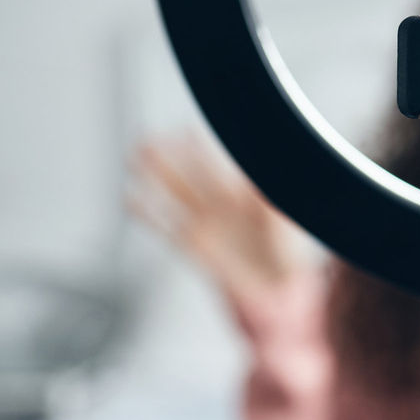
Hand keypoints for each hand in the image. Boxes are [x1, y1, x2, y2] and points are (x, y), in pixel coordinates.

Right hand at [128, 132, 310, 298]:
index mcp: (245, 196)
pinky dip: (148, 215)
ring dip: (155, 177)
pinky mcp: (194, 247)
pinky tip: (131, 199)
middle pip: (192, 175)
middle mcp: (221, 206)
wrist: (276, 289)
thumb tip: (267, 175)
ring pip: (175, 195)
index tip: (187, 130)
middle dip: (172, 156)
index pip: (221, 166)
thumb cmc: (288, 253)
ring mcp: (205, 225)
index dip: (203, 149)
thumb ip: (273, 200)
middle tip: (150, 136)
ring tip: (136, 155)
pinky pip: (167, 228)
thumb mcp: (286, 220)